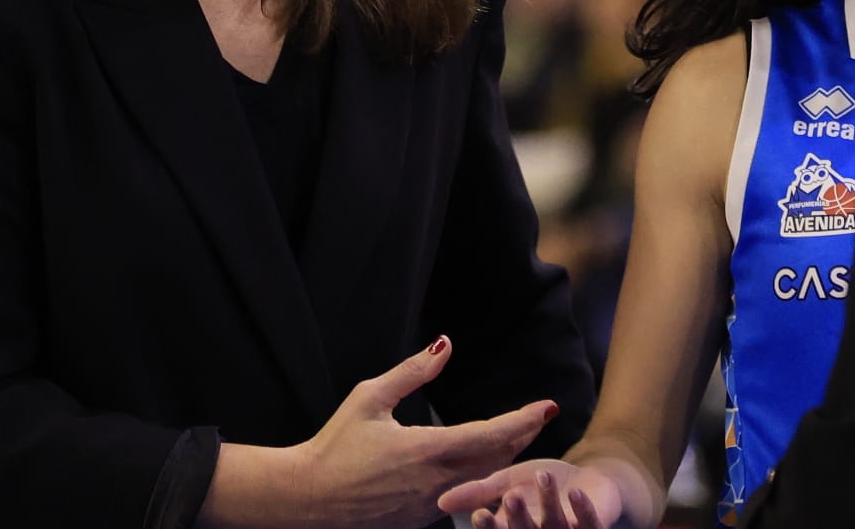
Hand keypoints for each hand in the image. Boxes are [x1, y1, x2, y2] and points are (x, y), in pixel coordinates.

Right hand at [296, 337, 557, 528]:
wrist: (305, 500)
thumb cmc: (334, 446)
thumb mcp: (369, 398)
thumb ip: (412, 371)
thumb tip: (446, 344)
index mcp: (426, 450)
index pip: (491, 435)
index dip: (524, 420)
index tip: (549, 405)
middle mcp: (435, 482)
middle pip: (496, 460)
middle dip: (522, 437)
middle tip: (540, 417)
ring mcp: (429, 507)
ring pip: (481, 480)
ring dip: (503, 459)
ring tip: (520, 437)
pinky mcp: (419, 520)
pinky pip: (459, 496)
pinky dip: (478, 478)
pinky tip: (483, 465)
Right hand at [439, 459, 624, 528]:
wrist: (589, 481)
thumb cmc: (543, 485)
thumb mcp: (508, 481)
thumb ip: (479, 492)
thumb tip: (440, 502)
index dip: (489, 528)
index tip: (479, 514)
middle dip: (516, 518)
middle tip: (509, 496)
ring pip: (554, 526)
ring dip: (547, 504)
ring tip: (543, 476)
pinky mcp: (594, 527)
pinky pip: (589, 524)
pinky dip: (581, 510)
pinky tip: (575, 493)